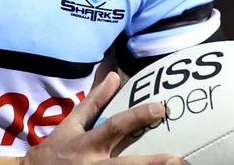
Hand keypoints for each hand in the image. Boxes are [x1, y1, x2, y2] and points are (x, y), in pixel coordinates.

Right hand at [0, 72, 182, 164]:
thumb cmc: (55, 150)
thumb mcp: (71, 124)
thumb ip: (94, 102)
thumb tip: (114, 77)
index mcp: (87, 144)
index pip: (115, 127)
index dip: (137, 116)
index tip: (161, 107)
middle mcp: (93, 164)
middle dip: (152, 163)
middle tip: (178, 160)